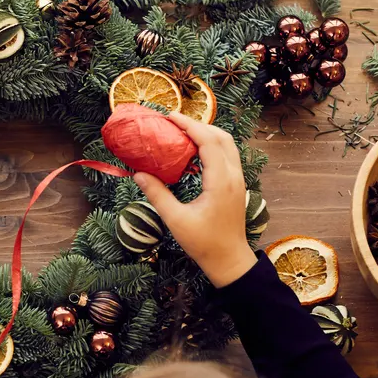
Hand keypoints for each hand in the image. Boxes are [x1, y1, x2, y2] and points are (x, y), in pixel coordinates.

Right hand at [133, 113, 256, 287]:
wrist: (229, 260)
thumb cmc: (203, 243)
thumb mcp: (176, 220)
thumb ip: (157, 194)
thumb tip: (138, 173)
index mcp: (221, 181)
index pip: (208, 142)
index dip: (190, 125)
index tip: (170, 117)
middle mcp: (234, 176)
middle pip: (222, 137)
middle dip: (199, 125)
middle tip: (174, 122)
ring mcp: (238, 180)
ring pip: (227, 145)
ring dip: (207, 134)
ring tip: (182, 133)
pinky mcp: (237, 185)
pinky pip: (227, 156)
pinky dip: (212, 146)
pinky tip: (193, 153)